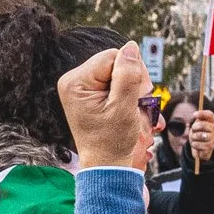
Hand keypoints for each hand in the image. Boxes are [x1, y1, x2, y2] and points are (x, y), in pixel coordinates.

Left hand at [58, 41, 153, 169]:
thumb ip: (128, 76)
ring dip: (132, 87)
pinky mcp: (90, 93)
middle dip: (132, 80)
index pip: (112, 57)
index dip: (132, 72)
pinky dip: (127, 93)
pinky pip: (115, 81)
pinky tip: (130, 107)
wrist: (106, 165)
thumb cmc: (112, 141)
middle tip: (139, 102)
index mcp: (75, 83)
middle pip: (114, 61)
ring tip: (134, 108)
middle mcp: (74, 81)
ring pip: (118, 71)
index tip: (140, 96)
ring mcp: (81, 87)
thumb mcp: (123, 108)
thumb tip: (131, 47)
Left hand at [187, 110, 213, 163]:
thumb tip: (196, 114)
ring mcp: (213, 139)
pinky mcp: (210, 147)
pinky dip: (194, 144)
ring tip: (194, 138)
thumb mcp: (197, 125)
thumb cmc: (198, 134)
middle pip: (203, 124)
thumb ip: (198, 120)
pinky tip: (196, 144)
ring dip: (193, 137)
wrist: (200, 149)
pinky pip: (198, 144)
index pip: (210, 115)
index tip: (194, 114)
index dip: (202, 113)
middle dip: (194, 127)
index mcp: (212, 122)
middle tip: (193, 130)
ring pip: (200, 135)